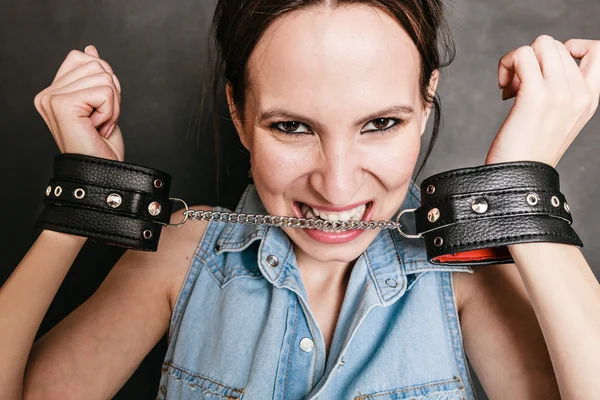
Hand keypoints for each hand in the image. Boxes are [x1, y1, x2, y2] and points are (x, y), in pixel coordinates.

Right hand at [34, 45, 123, 160]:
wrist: (102, 174)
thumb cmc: (102, 146)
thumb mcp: (103, 104)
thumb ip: (93, 76)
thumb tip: (90, 48)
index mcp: (53, 92)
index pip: (84, 58)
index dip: (104, 81)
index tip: (99, 109)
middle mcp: (47, 94)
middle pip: (96, 64)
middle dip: (111, 94)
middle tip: (101, 120)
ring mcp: (52, 99)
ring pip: (104, 76)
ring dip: (113, 105)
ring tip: (100, 125)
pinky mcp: (62, 105)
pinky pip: (106, 92)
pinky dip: (112, 112)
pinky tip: (99, 128)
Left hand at [485, 36, 598, 166]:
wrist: (520, 179)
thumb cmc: (529, 150)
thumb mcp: (559, 117)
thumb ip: (561, 89)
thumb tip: (538, 59)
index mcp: (591, 98)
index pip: (596, 50)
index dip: (568, 47)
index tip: (545, 68)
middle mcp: (580, 93)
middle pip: (555, 44)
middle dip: (531, 59)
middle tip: (518, 87)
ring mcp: (560, 94)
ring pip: (540, 44)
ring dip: (518, 60)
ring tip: (511, 88)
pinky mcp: (536, 97)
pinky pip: (522, 55)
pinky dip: (506, 65)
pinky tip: (504, 92)